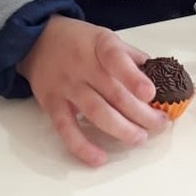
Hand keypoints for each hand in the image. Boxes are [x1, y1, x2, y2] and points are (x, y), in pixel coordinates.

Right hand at [17, 15, 167, 165]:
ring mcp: (66, 85)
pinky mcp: (51, 104)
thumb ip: (130, 57)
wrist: (36, 40)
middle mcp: (81, 64)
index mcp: (100, 44)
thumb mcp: (105, 37)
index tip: (151, 94)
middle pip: (114, 93)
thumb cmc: (78, 41)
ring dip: (120, 129)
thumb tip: (160, 78)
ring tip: (139, 138)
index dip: (134, 77)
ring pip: (95, 112)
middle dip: (140, 113)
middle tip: (159, 125)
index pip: (116, 58)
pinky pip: (67, 128)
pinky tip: (99, 158)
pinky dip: (82, 146)